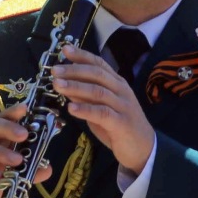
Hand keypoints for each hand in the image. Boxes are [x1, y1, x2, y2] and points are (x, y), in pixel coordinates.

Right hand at [0, 103, 55, 197]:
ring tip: (18, 160)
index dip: (12, 113)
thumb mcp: (20, 176)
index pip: (3, 121)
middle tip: (24, 135)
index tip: (25, 109)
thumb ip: (32, 171)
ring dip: (1, 151)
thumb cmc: (0, 183)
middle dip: (7, 128)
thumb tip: (47, 167)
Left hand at [51, 45, 155, 176]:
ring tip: (57, 85)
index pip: (99, 64)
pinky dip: (86, 109)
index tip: (64, 49)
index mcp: (116, 84)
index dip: (82, 56)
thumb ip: (85, 95)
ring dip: (76, 87)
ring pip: (98, 92)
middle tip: (55, 70)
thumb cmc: (117, 125)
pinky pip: (102, 114)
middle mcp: (121, 91)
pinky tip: (71, 108)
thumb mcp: (99, 106)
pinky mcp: (122, 123)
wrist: (143, 148)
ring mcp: (123, 106)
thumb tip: (64, 83)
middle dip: (74, 70)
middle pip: (97, 75)